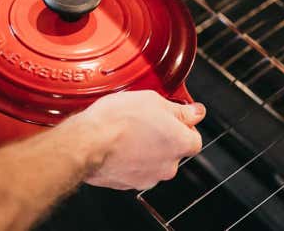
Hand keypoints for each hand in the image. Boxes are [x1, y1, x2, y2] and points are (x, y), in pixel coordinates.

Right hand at [72, 90, 205, 189]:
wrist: (88, 142)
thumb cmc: (117, 120)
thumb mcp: (153, 100)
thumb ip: (180, 110)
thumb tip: (195, 111)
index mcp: (180, 144)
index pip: (194, 139)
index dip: (184, 126)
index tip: (173, 117)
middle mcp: (168, 166)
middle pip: (173, 152)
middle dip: (163, 138)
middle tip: (145, 121)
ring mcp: (148, 178)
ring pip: (153, 162)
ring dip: (145, 149)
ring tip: (128, 132)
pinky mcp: (127, 184)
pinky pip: (134, 170)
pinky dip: (129, 160)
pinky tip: (117, 145)